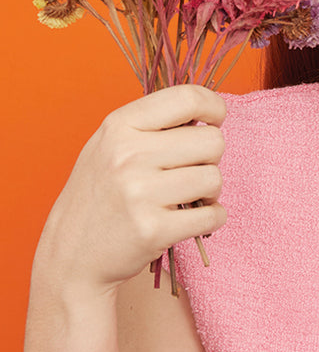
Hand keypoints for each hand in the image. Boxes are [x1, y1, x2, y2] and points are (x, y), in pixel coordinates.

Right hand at [33, 85, 226, 299]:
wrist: (71, 254)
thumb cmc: (102, 194)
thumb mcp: (111, 144)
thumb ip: (154, 124)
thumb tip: (210, 112)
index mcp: (119, 125)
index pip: (187, 98)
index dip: (214, 107)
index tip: (215, 120)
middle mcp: (128, 154)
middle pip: (212, 140)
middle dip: (210, 158)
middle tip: (190, 172)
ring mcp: (140, 193)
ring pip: (214, 178)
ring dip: (210, 192)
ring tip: (187, 198)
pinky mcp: (154, 230)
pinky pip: (213, 215)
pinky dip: (211, 218)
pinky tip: (190, 220)